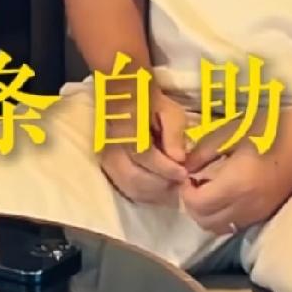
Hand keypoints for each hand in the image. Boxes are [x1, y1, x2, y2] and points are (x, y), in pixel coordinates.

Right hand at [98, 85, 191, 205]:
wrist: (123, 96)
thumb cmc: (150, 102)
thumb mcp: (169, 111)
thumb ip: (174, 134)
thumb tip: (178, 159)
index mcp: (127, 128)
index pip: (145, 155)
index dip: (166, 169)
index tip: (184, 173)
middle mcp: (112, 146)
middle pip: (134, 178)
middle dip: (161, 185)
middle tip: (179, 183)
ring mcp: (106, 159)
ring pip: (128, 187)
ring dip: (152, 193)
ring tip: (170, 186)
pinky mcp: (107, 167)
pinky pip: (123, 188)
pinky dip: (142, 194)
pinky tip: (157, 189)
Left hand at [180, 134, 291, 234]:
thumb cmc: (268, 130)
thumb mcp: (229, 134)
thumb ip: (202, 153)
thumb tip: (185, 167)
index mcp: (235, 185)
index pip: (197, 204)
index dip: (185, 192)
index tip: (186, 175)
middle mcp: (246, 206)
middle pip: (205, 222)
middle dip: (192, 205)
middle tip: (193, 184)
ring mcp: (257, 213)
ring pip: (220, 227)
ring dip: (207, 213)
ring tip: (208, 189)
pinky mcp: (266, 213)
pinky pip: (236, 224)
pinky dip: (223, 215)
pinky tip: (226, 194)